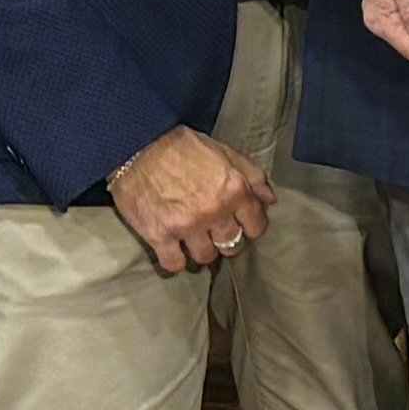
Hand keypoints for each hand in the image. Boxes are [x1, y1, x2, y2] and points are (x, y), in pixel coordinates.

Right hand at [102, 125, 271, 275]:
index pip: (256, 226)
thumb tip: (269, 200)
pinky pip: (174, 264)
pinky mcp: (159, 235)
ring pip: (206, 257)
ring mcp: (187, 226)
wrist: (139, 145)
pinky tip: (173, 251)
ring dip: (201, 250)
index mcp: (234, 191)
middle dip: (226, 240)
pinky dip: (176, 261)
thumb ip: (252, 177)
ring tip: (193, 240)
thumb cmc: (184, 148)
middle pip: (232, 245)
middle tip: (214, 232)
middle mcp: (214, 211)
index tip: (239, 225)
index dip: (249, 227)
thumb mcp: (226, 153)